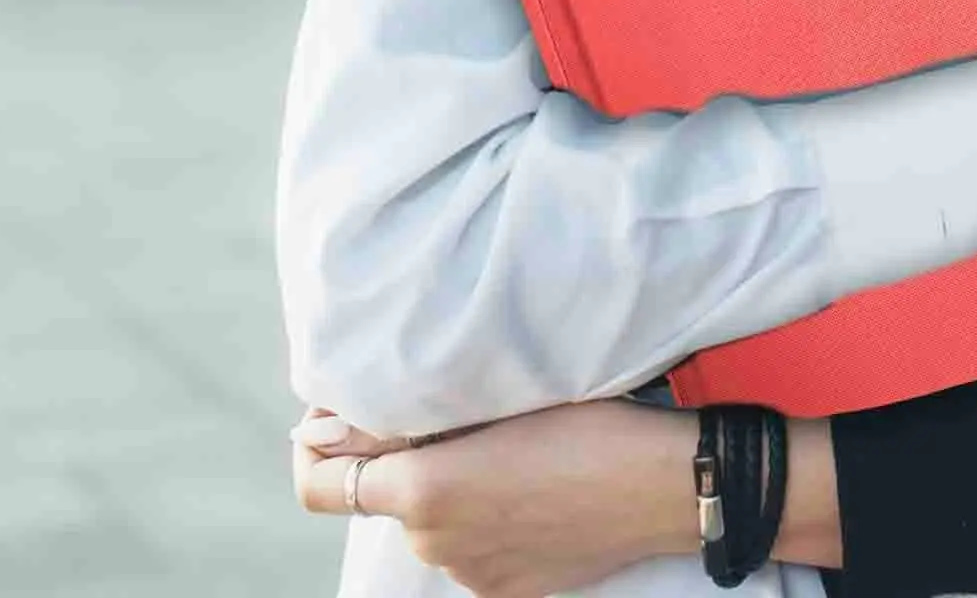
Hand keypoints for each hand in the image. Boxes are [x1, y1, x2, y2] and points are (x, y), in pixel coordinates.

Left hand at [293, 399, 689, 597]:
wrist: (664, 484)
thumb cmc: (586, 422)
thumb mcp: (497, 398)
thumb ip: (402, 420)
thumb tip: (325, 425)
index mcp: (421, 491)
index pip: (318, 486)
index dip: (312, 450)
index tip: (328, 424)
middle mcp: (432, 543)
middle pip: (387, 496)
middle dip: (405, 458)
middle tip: (460, 411)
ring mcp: (470, 573)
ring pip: (434, 521)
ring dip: (451, 488)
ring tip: (510, 445)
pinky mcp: (507, 590)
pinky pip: (474, 547)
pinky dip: (487, 517)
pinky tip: (535, 484)